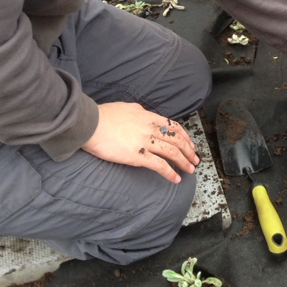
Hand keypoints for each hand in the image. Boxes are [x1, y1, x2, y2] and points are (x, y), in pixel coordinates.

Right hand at [81, 102, 199, 183]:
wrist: (90, 124)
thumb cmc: (103, 115)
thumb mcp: (125, 107)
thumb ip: (137, 110)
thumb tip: (143, 112)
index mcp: (148, 117)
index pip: (173, 126)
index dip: (185, 136)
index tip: (190, 144)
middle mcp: (150, 128)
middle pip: (177, 140)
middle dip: (189, 151)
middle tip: (195, 159)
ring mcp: (145, 142)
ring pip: (172, 152)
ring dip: (184, 162)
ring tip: (190, 170)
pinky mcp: (138, 156)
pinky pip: (159, 165)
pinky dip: (170, 172)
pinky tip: (175, 179)